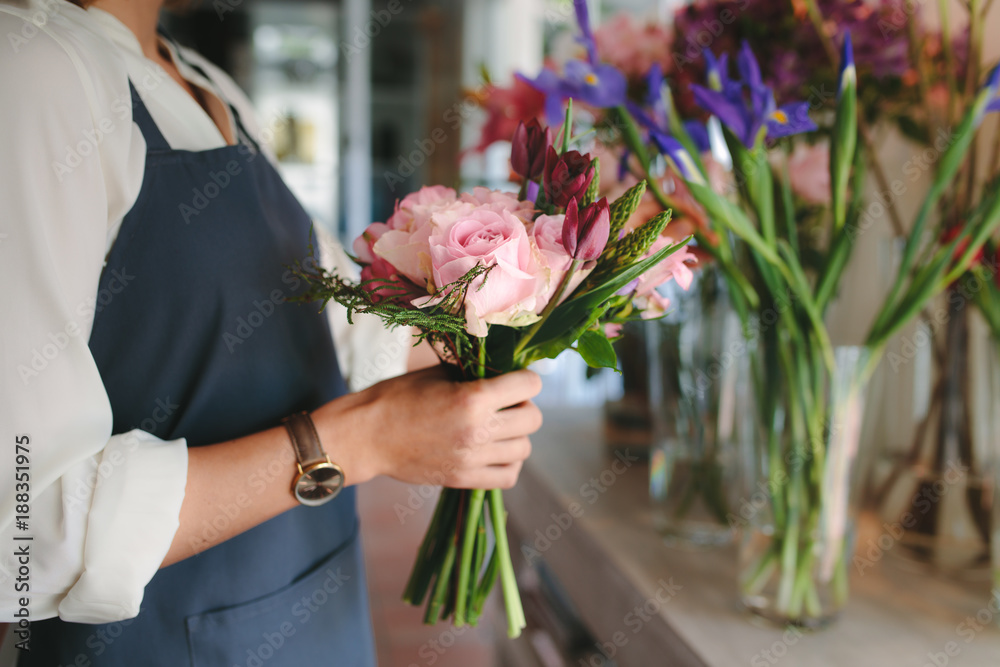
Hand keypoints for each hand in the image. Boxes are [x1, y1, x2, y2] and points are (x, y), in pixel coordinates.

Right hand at [312, 366, 542, 488]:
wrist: (366, 436)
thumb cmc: (397, 397)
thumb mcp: (438, 373)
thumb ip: (474, 371)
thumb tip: (503, 367)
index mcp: (472, 398)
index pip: (529, 385)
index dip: (526, 378)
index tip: (515, 379)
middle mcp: (478, 430)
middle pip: (533, 419)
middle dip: (524, 405)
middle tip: (506, 403)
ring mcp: (472, 459)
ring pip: (524, 448)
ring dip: (517, 435)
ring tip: (499, 428)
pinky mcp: (463, 479)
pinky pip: (508, 477)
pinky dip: (508, 463)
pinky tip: (494, 452)